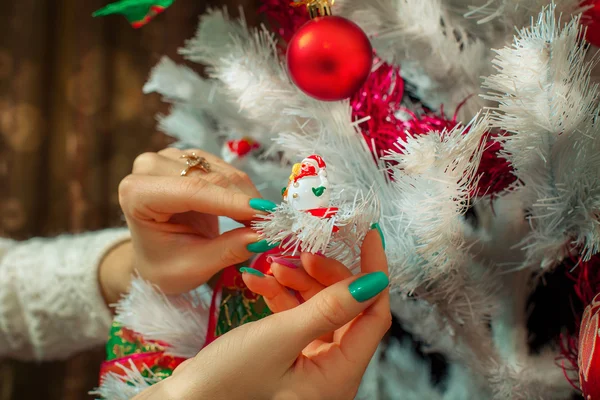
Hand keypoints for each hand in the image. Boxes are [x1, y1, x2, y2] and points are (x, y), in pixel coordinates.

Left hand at [100, 148, 277, 302]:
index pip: (191, 190)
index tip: (265, 215)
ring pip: (222, 171)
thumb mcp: (194, 266)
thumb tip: (263, 236)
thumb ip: (228, 250)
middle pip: (209, 177)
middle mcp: (149, 167)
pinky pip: (226, 170)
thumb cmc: (165, 265)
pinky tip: (253, 211)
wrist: (155, 256)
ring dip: (248, 195)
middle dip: (245, 201)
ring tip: (263, 222)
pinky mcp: (190, 159)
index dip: (231, 201)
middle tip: (272, 225)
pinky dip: (244, 191)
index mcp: (136, 194)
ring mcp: (170, 158)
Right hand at [136, 229, 389, 399]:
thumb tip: (374, 281)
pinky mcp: (288, 358)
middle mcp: (330, 374)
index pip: (374, 316)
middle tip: (302, 253)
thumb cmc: (226, 382)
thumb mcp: (279, 337)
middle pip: (346, 310)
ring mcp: (309, 365)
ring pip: (319, 310)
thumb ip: (328, 307)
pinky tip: (258, 281)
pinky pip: (296, 319)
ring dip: (298, 283)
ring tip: (272, 266)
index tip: (367, 236)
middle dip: (324, 276)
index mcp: (338, 376)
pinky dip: (281, 298)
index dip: (373, 273)